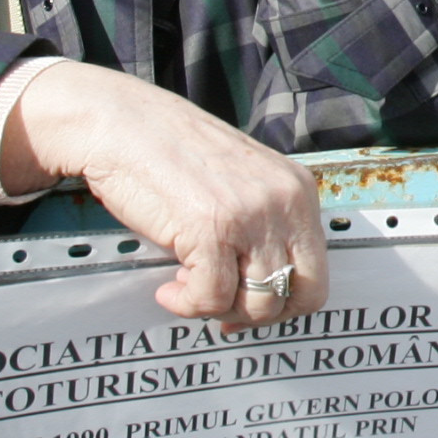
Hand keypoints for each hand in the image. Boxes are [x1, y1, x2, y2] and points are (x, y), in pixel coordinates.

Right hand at [5, 63, 327, 329]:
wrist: (120, 123)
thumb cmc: (170, 149)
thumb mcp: (241, 180)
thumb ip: (262, 223)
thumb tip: (261, 284)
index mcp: (297, 188)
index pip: (316, 273)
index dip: (284, 303)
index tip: (250, 305)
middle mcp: (283, 202)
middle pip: (299, 295)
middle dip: (258, 314)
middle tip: (221, 307)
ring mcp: (250, 216)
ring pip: (259, 305)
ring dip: (218, 307)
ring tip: (187, 286)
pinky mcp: (211, 229)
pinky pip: (211, 298)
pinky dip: (187, 304)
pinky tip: (168, 289)